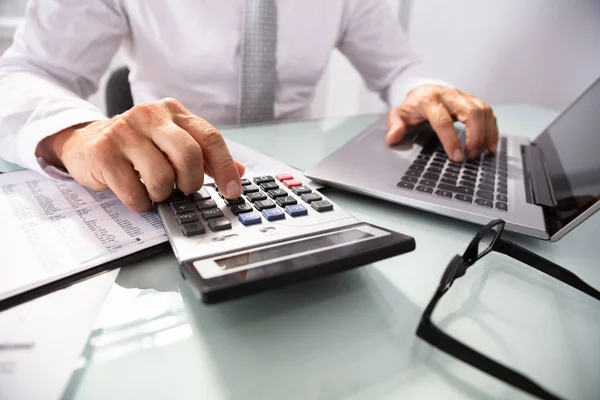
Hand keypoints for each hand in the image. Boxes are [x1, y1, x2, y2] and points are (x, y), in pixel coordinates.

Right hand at [36, 98, 244, 211]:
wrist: (85, 141)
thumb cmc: (138, 145)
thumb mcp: (173, 141)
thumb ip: (205, 155)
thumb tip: (239, 172)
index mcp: (173, 111)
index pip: (210, 138)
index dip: (225, 168)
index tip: (233, 192)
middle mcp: (150, 115)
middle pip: (188, 155)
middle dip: (191, 182)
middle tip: (185, 190)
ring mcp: (124, 131)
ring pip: (162, 177)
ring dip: (162, 194)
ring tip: (155, 190)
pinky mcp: (104, 152)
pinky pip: (135, 192)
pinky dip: (141, 202)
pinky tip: (137, 194)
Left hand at [386, 85, 498, 161]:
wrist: (423, 89)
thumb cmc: (413, 105)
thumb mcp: (399, 114)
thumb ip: (395, 125)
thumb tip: (393, 138)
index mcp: (429, 100)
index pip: (443, 120)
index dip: (451, 140)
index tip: (457, 157)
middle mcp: (450, 96)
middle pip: (471, 112)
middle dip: (475, 135)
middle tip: (471, 155)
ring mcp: (464, 97)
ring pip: (483, 110)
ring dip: (486, 133)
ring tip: (482, 152)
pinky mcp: (473, 100)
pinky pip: (488, 112)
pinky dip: (492, 129)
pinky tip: (490, 145)